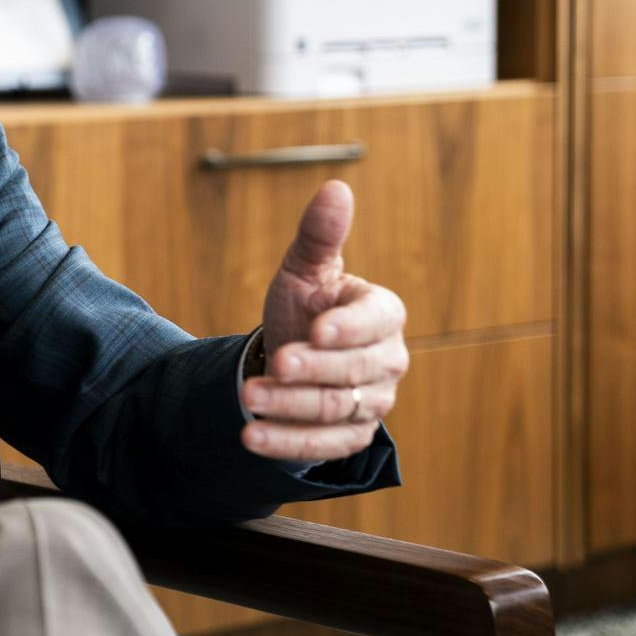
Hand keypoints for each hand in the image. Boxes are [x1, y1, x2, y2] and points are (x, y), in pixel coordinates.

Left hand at [239, 180, 407, 463]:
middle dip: (313, 369)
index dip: (349, 328)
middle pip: (355, 371)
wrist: (289, 358)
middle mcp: (386, 361)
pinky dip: (285, 442)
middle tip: (275, 364)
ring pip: (336, 410)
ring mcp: (372, 404)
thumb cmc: (304, 307)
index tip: (315, 329)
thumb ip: (319, 236)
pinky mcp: (350, 437)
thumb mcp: (303, 271)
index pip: (377, 321)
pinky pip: (322, 446)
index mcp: (383, 314)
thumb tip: (336, 188)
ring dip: (290, 406)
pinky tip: (251, 436)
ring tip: (249, 397)